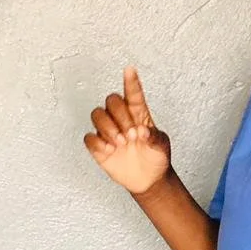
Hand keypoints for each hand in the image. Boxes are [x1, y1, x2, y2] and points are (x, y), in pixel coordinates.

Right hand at [85, 67, 171, 195]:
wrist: (148, 179)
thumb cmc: (156, 158)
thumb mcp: (161, 146)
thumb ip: (154, 138)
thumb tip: (143, 131)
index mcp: (139, 115)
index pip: (133, 94)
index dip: (131, 82)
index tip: (130, 70)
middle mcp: (122, 119)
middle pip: (112, 101)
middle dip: (120, 117)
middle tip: (131, 135)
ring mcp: (109, 132)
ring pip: (97, 114)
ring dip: (108, 128)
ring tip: (120, 143)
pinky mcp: (99, 146)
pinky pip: (89, 137)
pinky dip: (98, 143)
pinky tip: (110, 150)